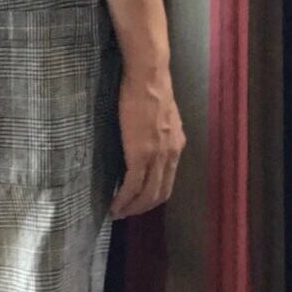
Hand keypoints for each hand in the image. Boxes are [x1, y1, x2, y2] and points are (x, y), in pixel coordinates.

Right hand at [110, 64, 183, 217]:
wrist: (148, 78)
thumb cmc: (150, 88)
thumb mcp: (162, 115)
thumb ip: (158, 131)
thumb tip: (147, 138)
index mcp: (176, 145)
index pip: (168, 181)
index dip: (153, 197)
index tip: (138, 202)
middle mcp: (171, 154)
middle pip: (159, 193)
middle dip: (142, 208)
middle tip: (126, 213)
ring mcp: (157, 156)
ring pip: (147, 194)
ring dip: (132, 208)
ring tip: (118, 213)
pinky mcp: (140, 154)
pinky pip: (132, 185)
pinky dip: (123, 199)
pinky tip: (114, 204)